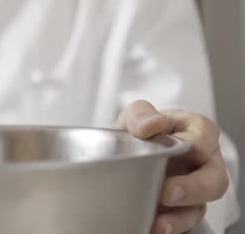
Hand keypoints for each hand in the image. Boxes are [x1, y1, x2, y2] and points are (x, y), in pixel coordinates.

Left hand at [116, 100, 228, 233]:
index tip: (175, 149)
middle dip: (193, 188)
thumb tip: (151, 124)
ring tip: (159, 223)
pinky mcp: (182, 208)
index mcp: (196, 132)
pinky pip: (184, 221)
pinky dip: (170, 226)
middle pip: (214, 178)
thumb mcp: (135, 116)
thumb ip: (141, 115)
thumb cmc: (139, 132)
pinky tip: (152, 227)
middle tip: (167, 192)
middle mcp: (202, 162)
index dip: (194, 145)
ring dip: (181, 216)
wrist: (123, 155)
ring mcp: (194, 187)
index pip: (205, 137)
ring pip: (201, 205)